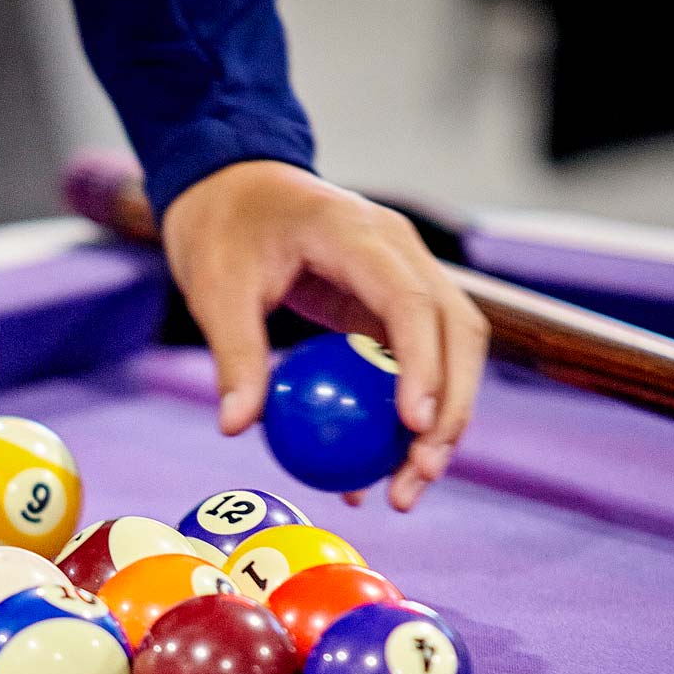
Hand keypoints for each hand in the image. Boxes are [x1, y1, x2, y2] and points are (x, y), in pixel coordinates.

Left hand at [160, 161, 488, 510]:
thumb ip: (234, 352)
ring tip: (406, 490)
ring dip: (442, 423)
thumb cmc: (222, 227)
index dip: (424, 366)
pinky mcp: (394, 305)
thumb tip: (236, 426)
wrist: (231, 183)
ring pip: (453, 353)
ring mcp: (406, 276)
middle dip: (451, 411)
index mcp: (360, 234)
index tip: (414, 428)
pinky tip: (379, 473)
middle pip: (458, 333)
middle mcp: (401, 252)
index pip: (412, 301)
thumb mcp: (215, 287)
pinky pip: (417, 363)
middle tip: (417, 477)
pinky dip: (409, 416)